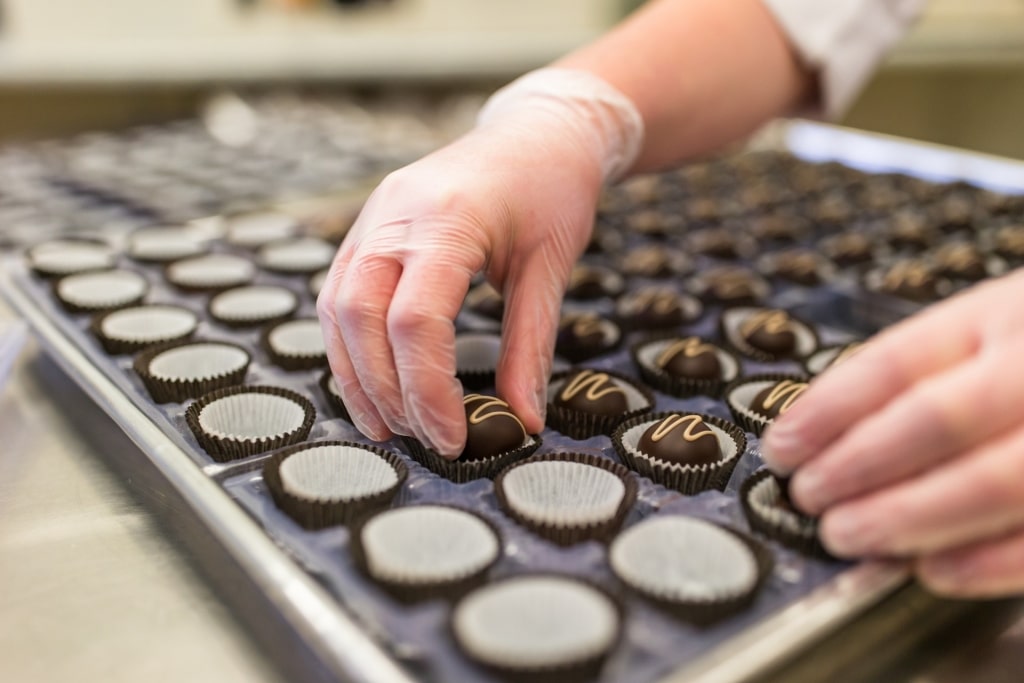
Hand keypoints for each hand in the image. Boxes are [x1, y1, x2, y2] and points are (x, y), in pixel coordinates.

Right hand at [317, 70, 642, 456]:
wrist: (536, 132)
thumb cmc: (552, 191)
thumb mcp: (551, 268)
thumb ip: (531, 347)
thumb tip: (523, 420)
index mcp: (449, 220)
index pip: (416, 320)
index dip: (428, 390)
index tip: (453, 437)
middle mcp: (396, 215)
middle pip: (360, 317)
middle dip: (386, 390)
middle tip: (424, 438)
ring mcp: (374, 217)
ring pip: (337, 308)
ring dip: (358, 376)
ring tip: (392, 426)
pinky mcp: (368, 227)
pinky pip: (339, 294)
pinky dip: (351, 347)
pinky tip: (374, 384)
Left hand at [762, 269, 1023, 596]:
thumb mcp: (989, 332)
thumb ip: (919, 377)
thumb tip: (818, 435)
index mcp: (1001, 315)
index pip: (897, 361)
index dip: (827, 410)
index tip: (784, 446)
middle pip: (937, 419)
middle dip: (859, 467)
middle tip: (811, 496)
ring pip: (993, 483)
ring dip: (907, 518)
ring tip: (850, 534)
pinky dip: (985, 562)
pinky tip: (931, 569)